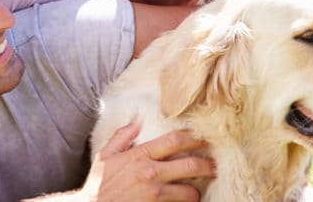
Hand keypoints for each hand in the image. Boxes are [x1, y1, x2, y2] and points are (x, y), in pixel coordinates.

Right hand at [79, 120, 214, 201]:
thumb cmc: (97, 185)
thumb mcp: (105, 156)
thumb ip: (122, 136)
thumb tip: (137, 119)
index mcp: (140, 155)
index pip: (175, 140)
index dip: (194, 138)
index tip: (205, 139)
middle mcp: (150, 172)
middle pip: (190, 165)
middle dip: (208, 165)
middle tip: (215, 165)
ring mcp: (154, 194)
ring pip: (189, 191)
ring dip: (197, 191)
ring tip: (200, 189)